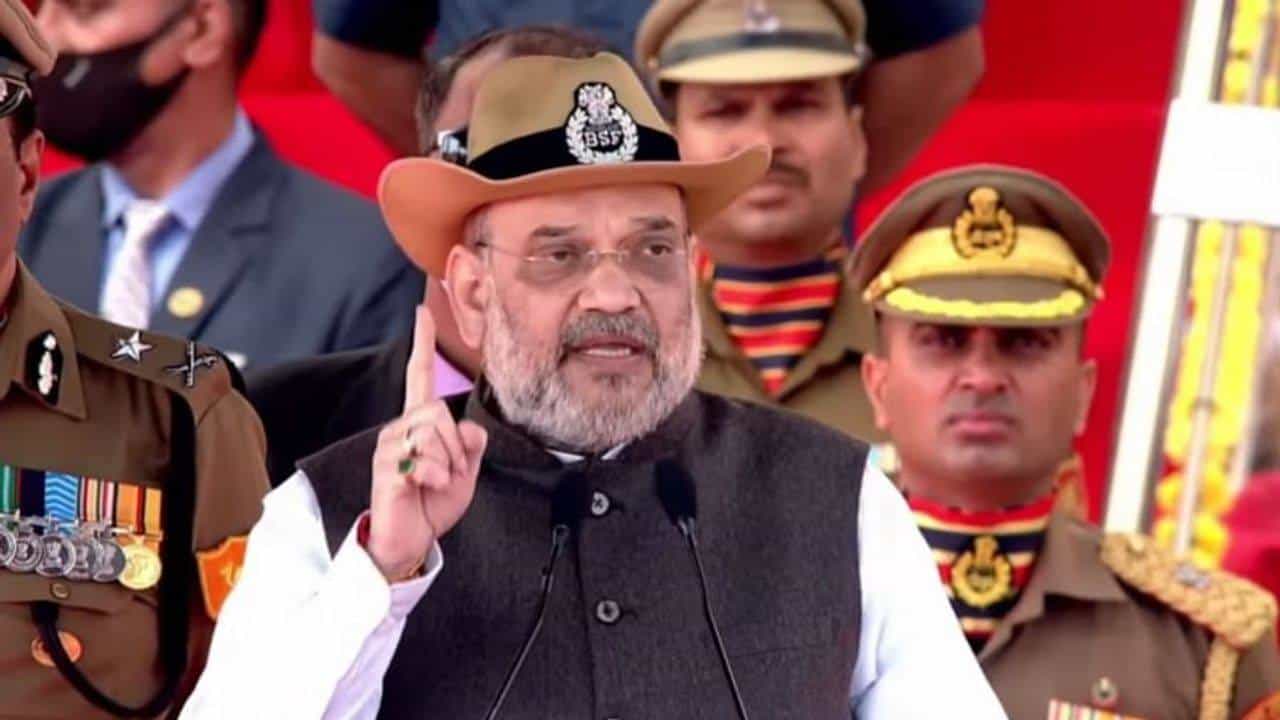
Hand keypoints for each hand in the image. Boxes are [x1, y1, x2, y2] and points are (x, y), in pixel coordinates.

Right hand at [367, 306, 486, 580]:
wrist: (411, 539)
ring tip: (436, 482)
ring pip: (433, 434)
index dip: (422, 344)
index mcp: (419, 423)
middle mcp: (400, 427)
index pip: (420, 376)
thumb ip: (472, 443)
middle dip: (456, 446)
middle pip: (439, 411)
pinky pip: (423, 460)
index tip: (423, 311)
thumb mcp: (466, 470)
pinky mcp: (385, 467)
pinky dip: (436, 477)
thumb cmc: (433, 501)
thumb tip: (468, 427)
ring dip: (448, 463)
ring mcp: (389, 446)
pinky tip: (425, 488)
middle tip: (451, 471)